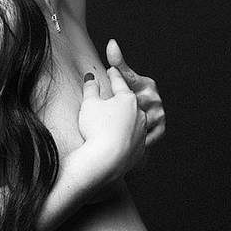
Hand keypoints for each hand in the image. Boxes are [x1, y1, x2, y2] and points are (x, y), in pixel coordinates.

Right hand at [77, 68, 146, 190]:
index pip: (118, 83)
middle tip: (115, 95)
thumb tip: (90, 78)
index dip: (113, 75)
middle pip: (129, 103)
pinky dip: (127, 138)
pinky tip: (119, 141)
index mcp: (128, 99)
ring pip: (134, 122)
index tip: (111, 70)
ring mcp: (141, 132)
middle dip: (122, 99)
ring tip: (117, 121)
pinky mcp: (140, 148)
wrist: (105, 160)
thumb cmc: (96, 128)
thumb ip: (91, 89)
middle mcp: (140, 114)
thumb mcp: (89, 104)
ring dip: (127, 120)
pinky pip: (133, 140)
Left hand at [105, 39, 165, 146]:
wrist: (141, 121)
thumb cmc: (133, 96)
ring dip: (126, 128)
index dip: (114, 92)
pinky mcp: (161, 129)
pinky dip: (134, 139)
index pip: (127, 85)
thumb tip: (111, 42)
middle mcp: (155, 98)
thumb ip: (118, 62)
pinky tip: (124, 139)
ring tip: (114, 131)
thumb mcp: (127, 79)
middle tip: (107, 119)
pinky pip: (144, 136)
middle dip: (119, 114)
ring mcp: (159, 114)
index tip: (105, 95)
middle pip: (132, 107)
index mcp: (147, 84)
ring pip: (137, 123)